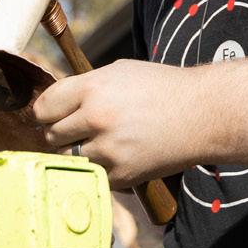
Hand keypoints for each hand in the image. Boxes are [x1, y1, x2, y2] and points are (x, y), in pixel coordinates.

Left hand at [32, 60, 201, 185]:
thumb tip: (55, 103)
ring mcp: (108, 150)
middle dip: (64, 134)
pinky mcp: (121, 175)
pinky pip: (95, 175)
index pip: (43, 108)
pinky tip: (123, 155)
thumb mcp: (120, 72)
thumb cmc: (163, 88)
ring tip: (106, 143)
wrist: (204, 114)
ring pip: (72, 159)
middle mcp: (95, 118)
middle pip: (53, 136)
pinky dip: (104, 169)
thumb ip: (85, 87)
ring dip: (83, 154)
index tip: (53, 117)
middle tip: (81, 131)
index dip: (47, 113)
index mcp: (92, 88)